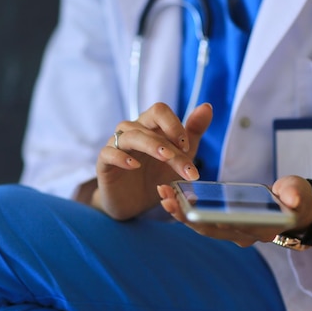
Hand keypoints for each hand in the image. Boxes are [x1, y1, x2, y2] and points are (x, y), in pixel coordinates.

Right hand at [92, 102, 212, 219]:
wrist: (134, 203)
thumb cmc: (155, 176)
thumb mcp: (180, 156)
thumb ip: (193, 132)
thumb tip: (207, 106)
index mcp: (150, 126)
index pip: (159, 110)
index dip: (174, 124)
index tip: (187, 146)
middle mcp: (132, 130)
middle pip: (147, 120)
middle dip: (168, 138)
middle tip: (183, 155)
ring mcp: (116, 145)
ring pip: (130, 135)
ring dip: (150, 145)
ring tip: (165, 157)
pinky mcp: (104, 162)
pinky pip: (109, 153)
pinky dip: (121, 157)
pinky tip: (135, 165)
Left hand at [157, 175, 311, 246]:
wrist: (295, 208)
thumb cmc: (296, 197)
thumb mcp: (298, 192)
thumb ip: (295, 194)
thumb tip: (290, 199)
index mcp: (260, 229)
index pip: (230, 228)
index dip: (208, 220)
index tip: (189, 211)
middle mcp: (242, 236)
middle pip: (209, 229)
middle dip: (186, 216)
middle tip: (166, 200)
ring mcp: (232, 232)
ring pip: (201, 226)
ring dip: (181, 212)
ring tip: (163, 195)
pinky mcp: (224, 225)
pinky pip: (202, 220)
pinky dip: (186, 210)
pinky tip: (171, 196)